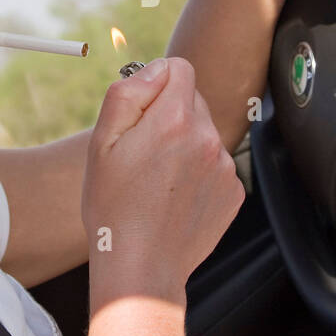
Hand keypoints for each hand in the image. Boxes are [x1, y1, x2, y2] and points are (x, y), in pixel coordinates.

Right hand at [81, 57, 244, 307]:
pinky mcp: (233, 191)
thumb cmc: (114, 207)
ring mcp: (224, 167)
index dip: (155, 83)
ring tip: (156, 180)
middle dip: (168, 115)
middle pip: (192, 100)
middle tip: (142, 152)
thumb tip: (153, 70)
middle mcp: (208, 138)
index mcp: (175, 119)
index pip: (179, 68)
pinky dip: (197, 173)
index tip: (140, 111)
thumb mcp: (101, 144)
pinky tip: (174, 197)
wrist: (141, 267)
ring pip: (203, 134)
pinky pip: (214, 164)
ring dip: (184, 144)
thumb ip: (127, 94)